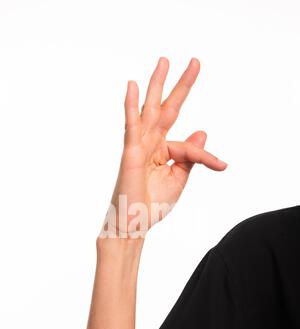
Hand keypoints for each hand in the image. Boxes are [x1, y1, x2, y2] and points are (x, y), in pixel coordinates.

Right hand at [101, 57, 226, 238]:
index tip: (221, 165)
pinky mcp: (130, 152)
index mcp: (162, 151)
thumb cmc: (152, 205)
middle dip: (180, 86)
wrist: (135, 224)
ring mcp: (139, 145)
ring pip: (149, 110)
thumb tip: (202, 130)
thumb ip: (190, 156)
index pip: (188, 142)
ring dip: (156, 85)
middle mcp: (150, 143)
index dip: (206, 153)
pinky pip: (131, 126)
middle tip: (195, 62)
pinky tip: (133, 86)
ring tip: (164, 61)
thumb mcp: (179, 179)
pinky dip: (131, 106)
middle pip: (166, 109)